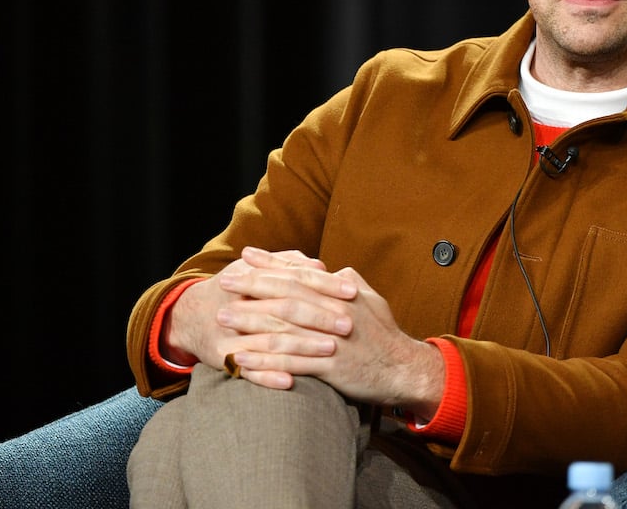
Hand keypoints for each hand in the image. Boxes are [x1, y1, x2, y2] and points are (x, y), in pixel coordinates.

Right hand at [164, 247, 355, 385]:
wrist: (192, 315)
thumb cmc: (235, 289)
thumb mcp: (258, 269)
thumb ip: (288, 265)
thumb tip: (319, 265)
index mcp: (254, 278)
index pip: (295, 278)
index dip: (325, 284)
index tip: (353, 291)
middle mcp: (242, 303)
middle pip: (286, 309)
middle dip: (319, 317)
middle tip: (349, 324)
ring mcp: (232, 332)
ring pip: (271, 340)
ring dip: (302, 346)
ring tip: (331, 351)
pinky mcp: (224, 358)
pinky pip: (247, 370)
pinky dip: (268, 376)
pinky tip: (290, 382)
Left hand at [221, 262, 445, 416]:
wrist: (404, 370)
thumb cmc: (384, 335)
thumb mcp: (370, 300)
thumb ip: (348, 283)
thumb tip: (330, 269)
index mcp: (342, 293)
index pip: (300, 273)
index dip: (272, 264)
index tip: (245, 256)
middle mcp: (335, 311)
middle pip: (287, 295)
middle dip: (252, 287)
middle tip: (224, 283)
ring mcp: (332, 339)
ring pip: (284, 327)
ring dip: (250, 323)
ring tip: (222, 319)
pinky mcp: (331, 367)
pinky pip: (290, 362)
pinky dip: (263, 361)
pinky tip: (241, 359)